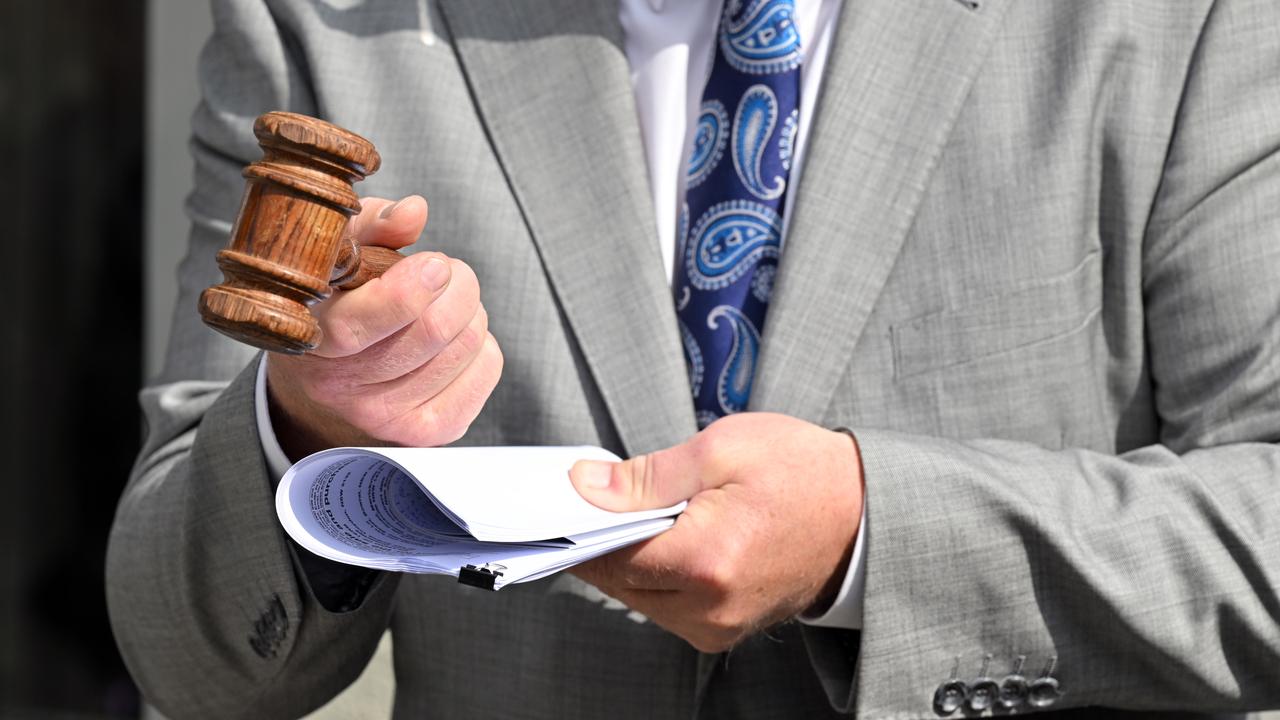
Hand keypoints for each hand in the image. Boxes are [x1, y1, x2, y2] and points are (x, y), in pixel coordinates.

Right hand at [266, 196, 502, 458]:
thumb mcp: (339, 251)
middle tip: (443, 271)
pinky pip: (488, 368)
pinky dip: (483, 343)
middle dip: (456, 284)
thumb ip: (372, 223)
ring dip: (469, 311)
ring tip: (441, 306)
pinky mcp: (428, 430)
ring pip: (468, 345)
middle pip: (434, 330)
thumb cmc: (338, 300)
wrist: (326, 381)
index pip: (361, 324)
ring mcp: (386, 415)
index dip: (409, 291)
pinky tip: (452, 341)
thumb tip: (413, 212)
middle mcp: (343, 385)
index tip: (434, 264)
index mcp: (312, 335)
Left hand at [568, 412, 862, 652]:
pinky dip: (651, 575)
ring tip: (635, 513)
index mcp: (705, 561)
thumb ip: (646, 475)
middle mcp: (709, 608)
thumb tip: (584, 487)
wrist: (862, 511)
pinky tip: (658, 538)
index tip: (560, 500)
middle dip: (599, 541)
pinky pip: (664, 607)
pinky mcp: (724, 631)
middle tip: (593, 497)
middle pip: (618, 582)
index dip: (580, 526)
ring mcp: (718, 627)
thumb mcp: (721, 448)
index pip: (609, 556)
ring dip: (626, 559)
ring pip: (637, 598)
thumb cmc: (800, 470)